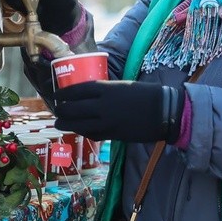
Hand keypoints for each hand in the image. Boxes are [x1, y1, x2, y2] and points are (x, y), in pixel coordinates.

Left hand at [54, 80, 183, 142]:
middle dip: (61, 111)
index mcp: (106, 89)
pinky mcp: (114, 134)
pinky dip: (84, 132)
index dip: (64, 94)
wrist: (165, 111)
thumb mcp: (122, 85)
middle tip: (56, 111)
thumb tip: (88, 95)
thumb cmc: (145, 94)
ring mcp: (108, 122)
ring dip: (67, 124)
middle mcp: (103, 106)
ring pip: (79, 124)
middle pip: (74, 109)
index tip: (56, 95)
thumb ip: (105, 91)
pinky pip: (93, 134)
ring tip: (59, 124)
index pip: (77, 91)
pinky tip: (79, 130)